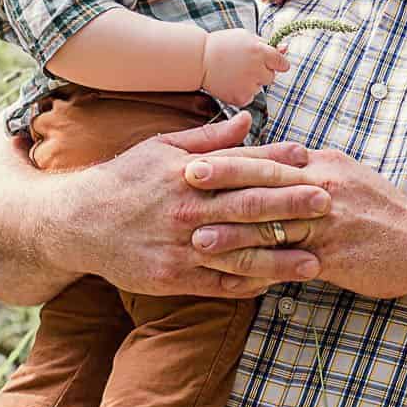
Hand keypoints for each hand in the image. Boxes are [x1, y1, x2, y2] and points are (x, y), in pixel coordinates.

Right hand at [44, 112, 330, 297]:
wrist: (76, 223)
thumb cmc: (123, 181)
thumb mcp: (160, 148)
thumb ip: (208, 139)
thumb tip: (248, 120)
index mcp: (186, 174)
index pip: (241, 167)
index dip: (279, 165)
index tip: (312, 163)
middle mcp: (186, 210)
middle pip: (248, 208)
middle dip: (291, 207)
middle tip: (329, 205)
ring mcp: (180, 247)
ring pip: (239, 254)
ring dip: (280, 259)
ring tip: (316, 261)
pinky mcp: (172, 278)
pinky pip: (217, 285)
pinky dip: (248, 286)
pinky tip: (276, 285)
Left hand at [183, 146, 406, 300]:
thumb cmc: (384, 213)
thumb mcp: (349, 178)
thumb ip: (313, 170)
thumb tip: (279, 159)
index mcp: (325, 166)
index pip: (271, 158)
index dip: (232, 159)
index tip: (197, 157)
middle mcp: (324, 189)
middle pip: (264, 183)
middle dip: (223, 182)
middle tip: (184, 180)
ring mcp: (328, 224)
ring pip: (271, 226)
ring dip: (231, 231)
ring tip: (196, 236)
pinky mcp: (333, 257)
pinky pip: (287, 263)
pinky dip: (259, 269)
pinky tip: (233, 275)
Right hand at [200, 29, 288, 105]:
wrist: (198, 59)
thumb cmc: (223, 45)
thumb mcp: (245, 37)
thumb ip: (266, 44)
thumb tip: (286, 48)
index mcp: (260, 51)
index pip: (282, 63)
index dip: (276, 63)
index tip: (270, 63)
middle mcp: (257, 69)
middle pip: (271, 77)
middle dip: (261, 72)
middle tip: (243, 66)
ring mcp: (248, 85)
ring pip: (259, 88)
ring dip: (251, 83)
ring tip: (233, 73)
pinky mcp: (240, 98)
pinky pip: (249, 97)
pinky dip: (242, 93)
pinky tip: (230, 83)